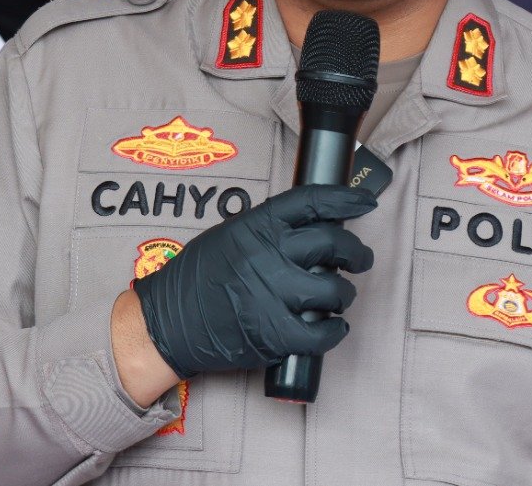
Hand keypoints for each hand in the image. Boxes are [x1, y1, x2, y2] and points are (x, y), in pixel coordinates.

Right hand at [132, 183, 376, 378]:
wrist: (166, 322)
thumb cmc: (197, 279)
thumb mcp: (229, 235)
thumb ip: (267, 230)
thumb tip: (311, 228)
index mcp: (257, 226)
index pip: (311, 201)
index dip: (345, 199)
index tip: (365, 203)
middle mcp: (267, 254)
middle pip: (332, 243)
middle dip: (355, 252)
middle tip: (360, 259)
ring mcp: (271, 294)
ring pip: (333, 288)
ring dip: (344, 293)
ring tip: (340, 296)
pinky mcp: (272, 333)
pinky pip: (321, 333)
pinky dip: (334, 331)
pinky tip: (333, 327)